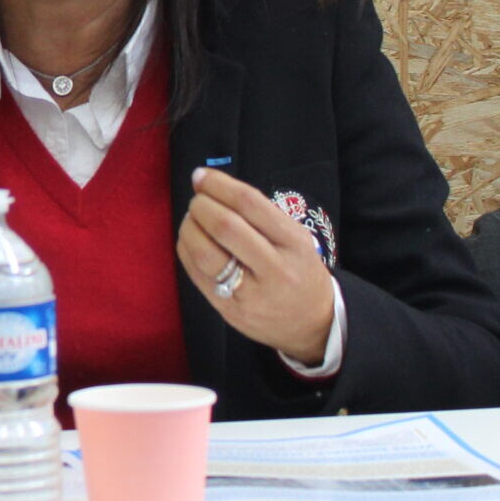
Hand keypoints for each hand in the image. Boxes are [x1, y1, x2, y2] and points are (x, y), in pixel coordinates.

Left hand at [177, 168, 335, 366]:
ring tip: (192, 220)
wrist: (313, 323)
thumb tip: (206, 183)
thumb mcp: (294, 238)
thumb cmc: (298, 269)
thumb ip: (257, 213)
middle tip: (197, 201)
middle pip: (225, 227)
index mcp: (294, 243)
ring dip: (189, 228)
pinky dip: (186, 249)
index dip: (218, 185)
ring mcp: (251, 294)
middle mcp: (275, 270)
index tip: (200, 176)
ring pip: (204, 253)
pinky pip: (196, 274)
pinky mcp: (230, 311)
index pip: (250, 204)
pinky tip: (190, 241)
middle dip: (201, 206)